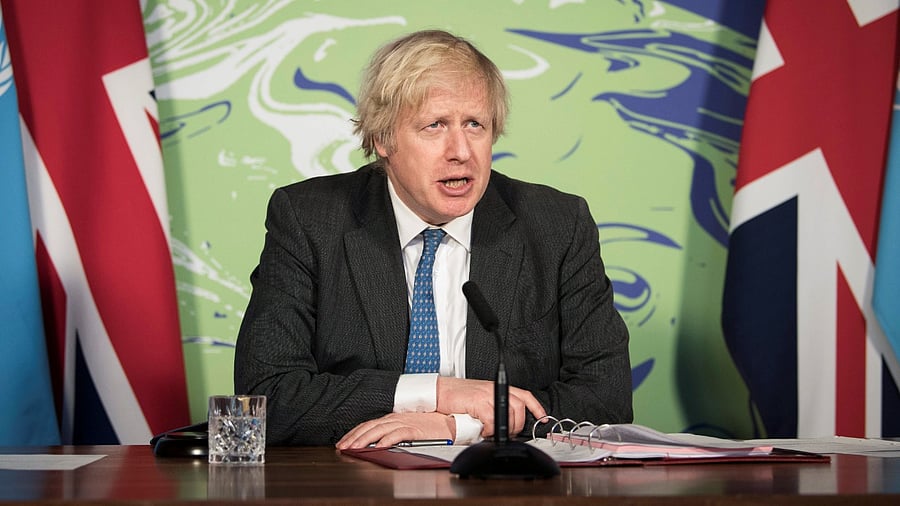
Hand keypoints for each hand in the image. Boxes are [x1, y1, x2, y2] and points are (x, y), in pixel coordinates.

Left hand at [335, 412, 454, 449]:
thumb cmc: (431, 425)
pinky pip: (398, 434)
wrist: (450, 420)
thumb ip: (394, 432)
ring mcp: (405, 422)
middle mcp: (396, 418)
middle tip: (342, 447)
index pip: (368, 425)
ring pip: (379, 430)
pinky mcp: (415, 429)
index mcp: (393, 418)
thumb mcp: (408, 427)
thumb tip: (378, 443)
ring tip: (354, 448)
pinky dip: (387, 439)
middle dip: (353, 437)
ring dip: (365, 439)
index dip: (354, 433)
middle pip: (369, 427)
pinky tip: (378, 446)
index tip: (344, 442)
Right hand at [435, 377, 545, 437]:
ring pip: (508, 414)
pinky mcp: (477, 402)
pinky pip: (491, 419)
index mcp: (496, 388)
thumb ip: (492, 407)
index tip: (543, 418)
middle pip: (519, 407)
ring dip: (504, 428)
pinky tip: (483, 431)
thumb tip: (503, 424)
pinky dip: (489, 429)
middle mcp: (494, 389)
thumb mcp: (479, 399)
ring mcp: (486, 394)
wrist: (439, 392)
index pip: (524, 395)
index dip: (536, 407)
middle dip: (517, 425)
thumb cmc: (456, 397)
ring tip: (494, 433)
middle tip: (508, 433)